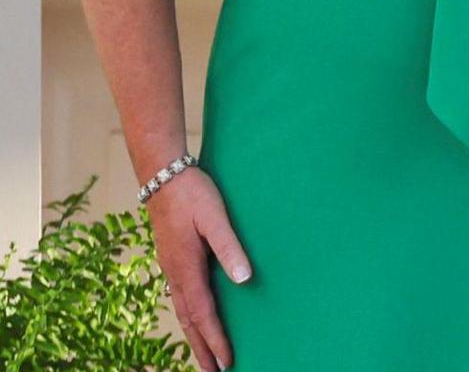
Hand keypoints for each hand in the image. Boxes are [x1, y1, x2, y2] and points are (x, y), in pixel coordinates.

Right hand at [146, 168, 248, 371]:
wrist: (163, 176)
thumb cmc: (194, 194)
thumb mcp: (215, 218)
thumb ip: (230, 248)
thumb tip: (244, 279)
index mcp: (187, 268)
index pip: (204, 313)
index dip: (215, 339)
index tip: (227, 361)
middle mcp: (175, 273)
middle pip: (189, 320)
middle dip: (202, 348)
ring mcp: (171, 267)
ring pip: (182, 310)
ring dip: (194, 335)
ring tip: (204, 356)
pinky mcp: (172, 259)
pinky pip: (180, 297)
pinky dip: (188, 316)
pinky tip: (193, 319)